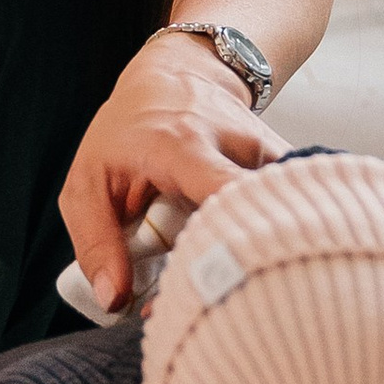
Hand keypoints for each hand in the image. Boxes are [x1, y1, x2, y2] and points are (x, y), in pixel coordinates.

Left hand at [58, 33, 284, 314]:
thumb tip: (114, 301)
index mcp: (184, 147)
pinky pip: (295, 213)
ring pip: (286, 219)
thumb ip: (96, 241)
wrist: (180, 73)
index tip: (202, 292)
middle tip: (213, 309)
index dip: (224, 248)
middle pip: (265, 215)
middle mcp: (238, 147)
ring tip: (232, 288)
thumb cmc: (127, 132)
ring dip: (261, 261)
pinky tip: (255, 265)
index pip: (224, 194)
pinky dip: (277, 245)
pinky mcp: (288, 167)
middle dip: (245, 271)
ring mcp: (270, 156)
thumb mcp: (89, 180)